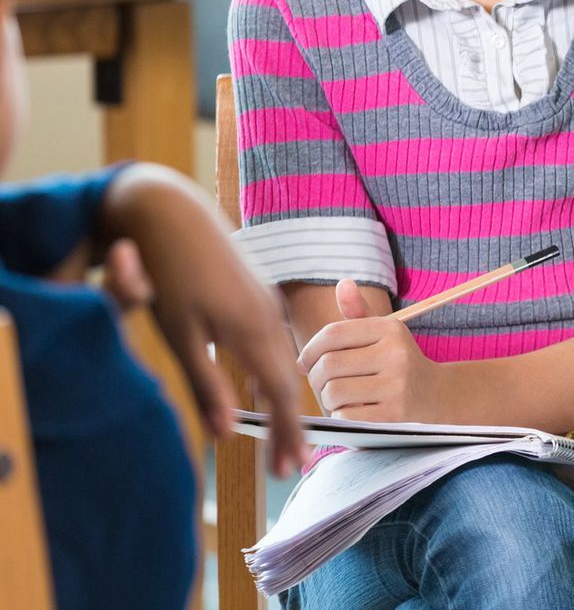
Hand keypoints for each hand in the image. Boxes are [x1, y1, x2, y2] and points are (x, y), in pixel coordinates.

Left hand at [97, 164, 304, 476]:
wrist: (173, 213)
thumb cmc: (169, 273)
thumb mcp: (179, 333)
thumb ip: (205, 383)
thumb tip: (225, 432)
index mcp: (253, 330)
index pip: (279, 395)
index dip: (286, 435)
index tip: (288, 471)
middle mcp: (269, 318)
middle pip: (288, 383)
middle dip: (290, 427)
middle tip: (292, 468)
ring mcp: (266, 305)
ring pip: (283, 364)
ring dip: (283, 403)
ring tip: (283, 438)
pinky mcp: (257, 297)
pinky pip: (276, 346)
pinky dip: (276, 377)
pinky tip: (268, 391)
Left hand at [298, 279, 447, 422]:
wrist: (436, 395)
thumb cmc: (398, 363)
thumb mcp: (384, 334)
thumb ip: (359, 312)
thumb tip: (343, 284)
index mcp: (390, 329)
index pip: (332, 334)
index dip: (309, 350)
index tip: (305, 363)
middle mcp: (396, 353)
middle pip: (328, 366)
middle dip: (316, 379)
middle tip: (323, 386)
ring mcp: (397, 385)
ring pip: (333, 392)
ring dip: (328, 400)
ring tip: (340, 399)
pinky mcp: (394, 415)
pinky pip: (346, 416)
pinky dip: (342, 417)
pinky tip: (354, 413)